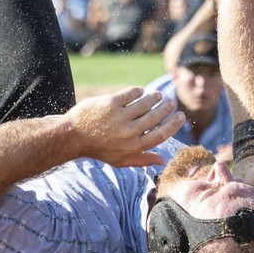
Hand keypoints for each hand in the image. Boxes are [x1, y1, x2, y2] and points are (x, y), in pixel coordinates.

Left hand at [65, 86, 183, 166]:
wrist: (73, 136)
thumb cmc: (99, 149)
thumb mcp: (120, 160)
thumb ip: (142, 159)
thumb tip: (162, 160)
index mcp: (133, 146)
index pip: (161, 134)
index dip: (173, 125)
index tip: (180, 116)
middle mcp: (128, 132)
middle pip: (155, 117)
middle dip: (166, 109)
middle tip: (170, 103)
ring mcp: (119, 117)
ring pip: (144, 104)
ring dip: (153, 98)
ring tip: (157, 96)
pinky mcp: (110, 103)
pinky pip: (130, 94)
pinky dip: (137, 92)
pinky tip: (140, 92)